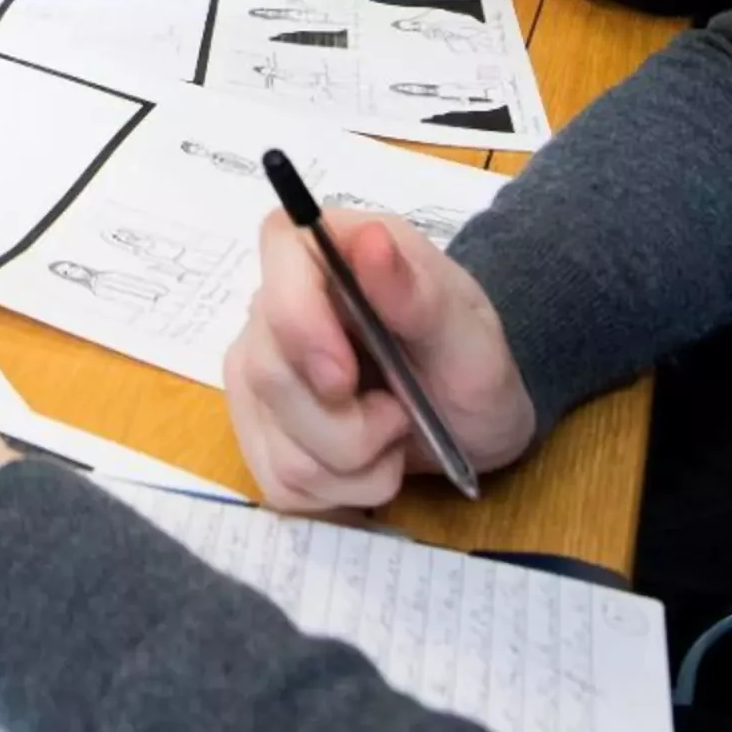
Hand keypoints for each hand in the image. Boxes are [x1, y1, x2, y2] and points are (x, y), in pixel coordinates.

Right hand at [222, 210, 534, 510]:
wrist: (472, 419)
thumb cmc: (472, 363)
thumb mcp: (470, 336)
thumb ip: (418, 294)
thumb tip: (369, 241)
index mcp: (331, 253)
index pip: (277, 249)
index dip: (297, 317)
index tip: (344, 377)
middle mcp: (277, 307)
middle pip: (270, 373)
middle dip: (350, 423)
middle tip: (402, 414)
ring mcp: (258, 373)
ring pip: (280, 444)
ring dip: (356, 464)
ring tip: (394, 436)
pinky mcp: (259, 435)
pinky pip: (281, 482)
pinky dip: (341, 491)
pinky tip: (370, 462)